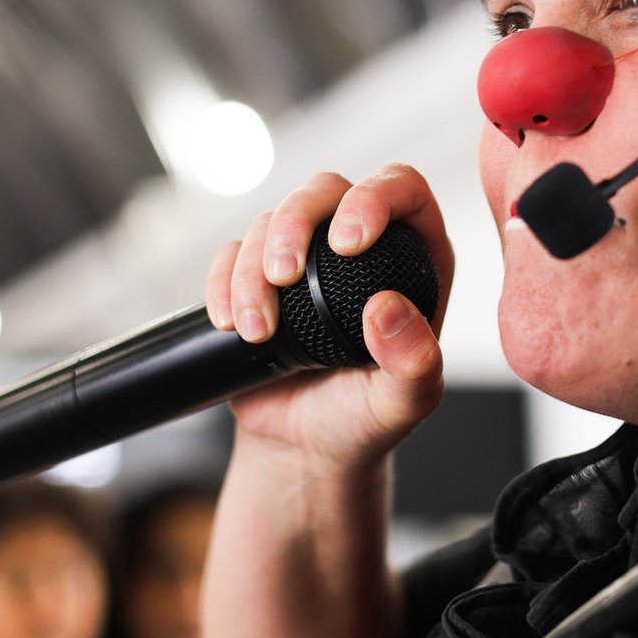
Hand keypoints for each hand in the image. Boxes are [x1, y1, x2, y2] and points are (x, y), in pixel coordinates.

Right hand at [204, 164, 453, 474]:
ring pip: (271, 220)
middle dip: (295, 222)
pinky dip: (222, 282)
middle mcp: (360, 248)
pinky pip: (231, 253)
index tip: (347, 243)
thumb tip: (388, 310)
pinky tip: (229, 323)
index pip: (400, 188)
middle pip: (325, 190)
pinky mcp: (257, 277)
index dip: (373, 197)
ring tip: (256, 331)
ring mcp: (306, 260)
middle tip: (283, 276)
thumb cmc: (364, 420)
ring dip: (252, 269)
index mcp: (413, 259)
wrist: (304, 448)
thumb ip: (414, 363)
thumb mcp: (404, 402)